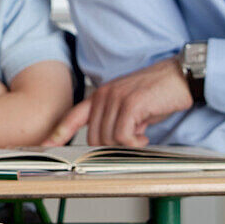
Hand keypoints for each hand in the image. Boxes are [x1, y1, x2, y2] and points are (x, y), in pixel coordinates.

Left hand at [42, 57, 192, 146]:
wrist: (179, 76)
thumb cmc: (157, 93)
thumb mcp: (129, 107)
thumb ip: (115, 121)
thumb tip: (112, 140)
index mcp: (99, 96)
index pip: (73, 116)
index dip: (58, 132)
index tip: (45, 144)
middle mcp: (103, 96)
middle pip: (93, 136)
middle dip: (110, 146)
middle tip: (130, 142)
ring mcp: (115, 99)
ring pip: (108, 138)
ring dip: (126, 144)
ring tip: (141, 135)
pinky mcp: (131, 104)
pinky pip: (123, 135)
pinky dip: (134, 142)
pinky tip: (145, 136)